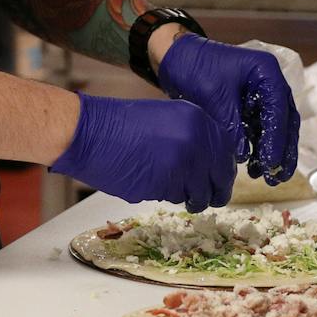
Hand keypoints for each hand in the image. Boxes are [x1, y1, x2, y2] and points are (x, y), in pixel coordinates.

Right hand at [50, 93, 236, 212]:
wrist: (89, 132)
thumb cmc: (122, 124)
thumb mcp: (167, 118)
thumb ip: (194, 137)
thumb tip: (212, 164)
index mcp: (198, 121)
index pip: (226, 155)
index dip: (224, 171)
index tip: (220, 180)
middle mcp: (195, 142)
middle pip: (218, 179)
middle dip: (213, 193)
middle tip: (207, 199)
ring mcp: (180, 165)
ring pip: (196, 193)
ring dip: (186, 195)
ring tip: (164, 182)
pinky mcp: (162, 185)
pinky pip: (173, 198)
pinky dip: (165, 195)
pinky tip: (148, 181)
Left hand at [156, 36, 299, 183]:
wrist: (175, 57)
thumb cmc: (194, 66)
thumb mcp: (214, 95)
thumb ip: (231, 124)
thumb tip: (243, 155)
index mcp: (266, 72)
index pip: (279, 109)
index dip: (277, 138)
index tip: (271, 162)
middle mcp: (268, 83)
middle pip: (284, 120)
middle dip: (283, 150)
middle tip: (278, 176)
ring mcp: (259, 96)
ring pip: (274, 129)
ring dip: (271, 152)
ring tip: (266, 177)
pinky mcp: (247, 107)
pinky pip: (258, 131)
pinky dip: (257, 148)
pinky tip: (252, 167)